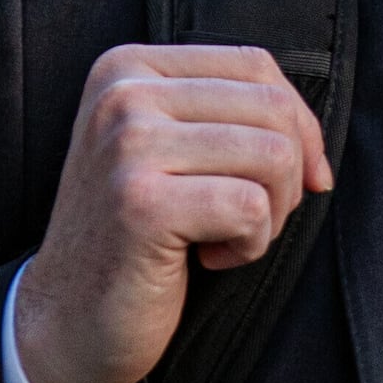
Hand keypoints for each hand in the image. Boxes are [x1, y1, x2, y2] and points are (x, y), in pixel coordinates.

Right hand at [11, 44, 331, 382]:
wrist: (66, 318)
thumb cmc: (134, 237)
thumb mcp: (167, 151)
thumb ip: (225, 117)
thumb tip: (316, 145)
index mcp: (127, 67)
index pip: (254, 64)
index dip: (298, 124)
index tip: (295, 178)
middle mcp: (122, 93)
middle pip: (271, 109)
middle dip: (288, 175)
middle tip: (248, 218)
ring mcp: (128, 145)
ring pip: (273, 156)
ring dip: (270, 213)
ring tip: (225, 236)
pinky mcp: (142, 202)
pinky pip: (251, 207)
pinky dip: (250, 244)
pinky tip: (209, 258)